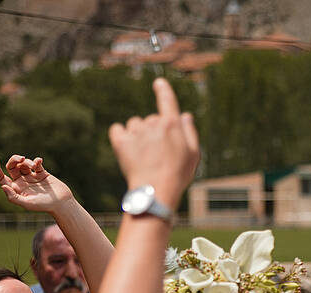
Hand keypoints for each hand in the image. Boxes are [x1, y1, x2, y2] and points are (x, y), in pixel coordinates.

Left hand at [0, 155, 73, 212]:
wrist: (62, 203)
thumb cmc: (44, 206)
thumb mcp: (27, 204)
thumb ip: (13, 197)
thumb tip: (3, 187)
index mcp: (16, 189)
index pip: (2, 177)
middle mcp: (22, 182)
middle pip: (12, 166)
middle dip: (14, 160)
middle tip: (21, 158)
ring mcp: (32, 177)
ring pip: (24, 163)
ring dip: (27, 161)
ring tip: (34, 166)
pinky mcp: (42, 173)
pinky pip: (36, 163)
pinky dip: (36, 161)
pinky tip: (38, 162)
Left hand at [108, 78, 199, 206]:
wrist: (155, 191)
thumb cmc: (178, 175)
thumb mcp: (193, 154)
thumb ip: (190, 132)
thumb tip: (185, 115)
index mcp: (172, 124)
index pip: (167, 100)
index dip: (163, 90)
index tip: (159, 83)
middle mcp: (153, 123)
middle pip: (151, 119)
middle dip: (154, 131)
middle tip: (159, 154)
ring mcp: (135, 132)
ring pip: (134, 124)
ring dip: (138, 134)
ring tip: (144, 156)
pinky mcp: (120, 142)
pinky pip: (117, 129)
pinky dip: (121, 135)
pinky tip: (127, 149)